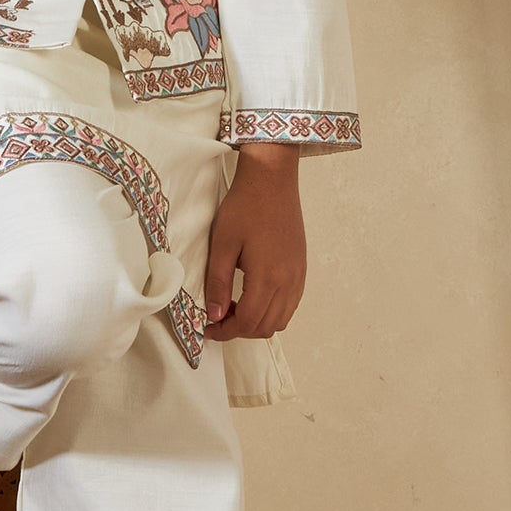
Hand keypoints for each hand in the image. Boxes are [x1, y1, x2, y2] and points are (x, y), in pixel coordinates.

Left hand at [203, 144, 304, 342]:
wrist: (271, 180)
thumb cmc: (244, 207)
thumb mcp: (222, 245)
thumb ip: (217, 283)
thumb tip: (214, 316)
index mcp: (267, 278)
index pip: (247, 322)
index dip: (225, 331)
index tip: (208, 327)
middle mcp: (288, 282)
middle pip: (265, 327)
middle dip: (239, 329)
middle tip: (217, 315)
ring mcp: (298, 276)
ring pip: (281, 320)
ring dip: (257, 322)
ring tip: (234, 305)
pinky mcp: (301, 268)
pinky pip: (290, 304)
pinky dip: (272, 310)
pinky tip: (254, 295)